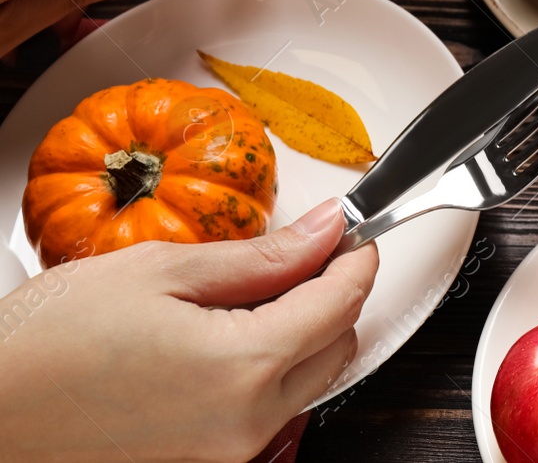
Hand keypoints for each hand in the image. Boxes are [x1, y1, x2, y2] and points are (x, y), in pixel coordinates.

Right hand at [0, 200, 377, 462]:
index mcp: (244, 368)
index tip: (350, 232)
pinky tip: (222, 335)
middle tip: (301, 254)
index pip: (342, 303)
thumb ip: (262, 256)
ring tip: (249, 292)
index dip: (355, 258)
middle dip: (334, 295)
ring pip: (307, 382)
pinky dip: (266, 368)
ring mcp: (225, 453)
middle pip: (338, 347)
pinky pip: (265, 411)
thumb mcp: (162, 271)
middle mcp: (246, 423)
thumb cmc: (48, 341)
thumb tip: (328, 230)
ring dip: (302, 333)